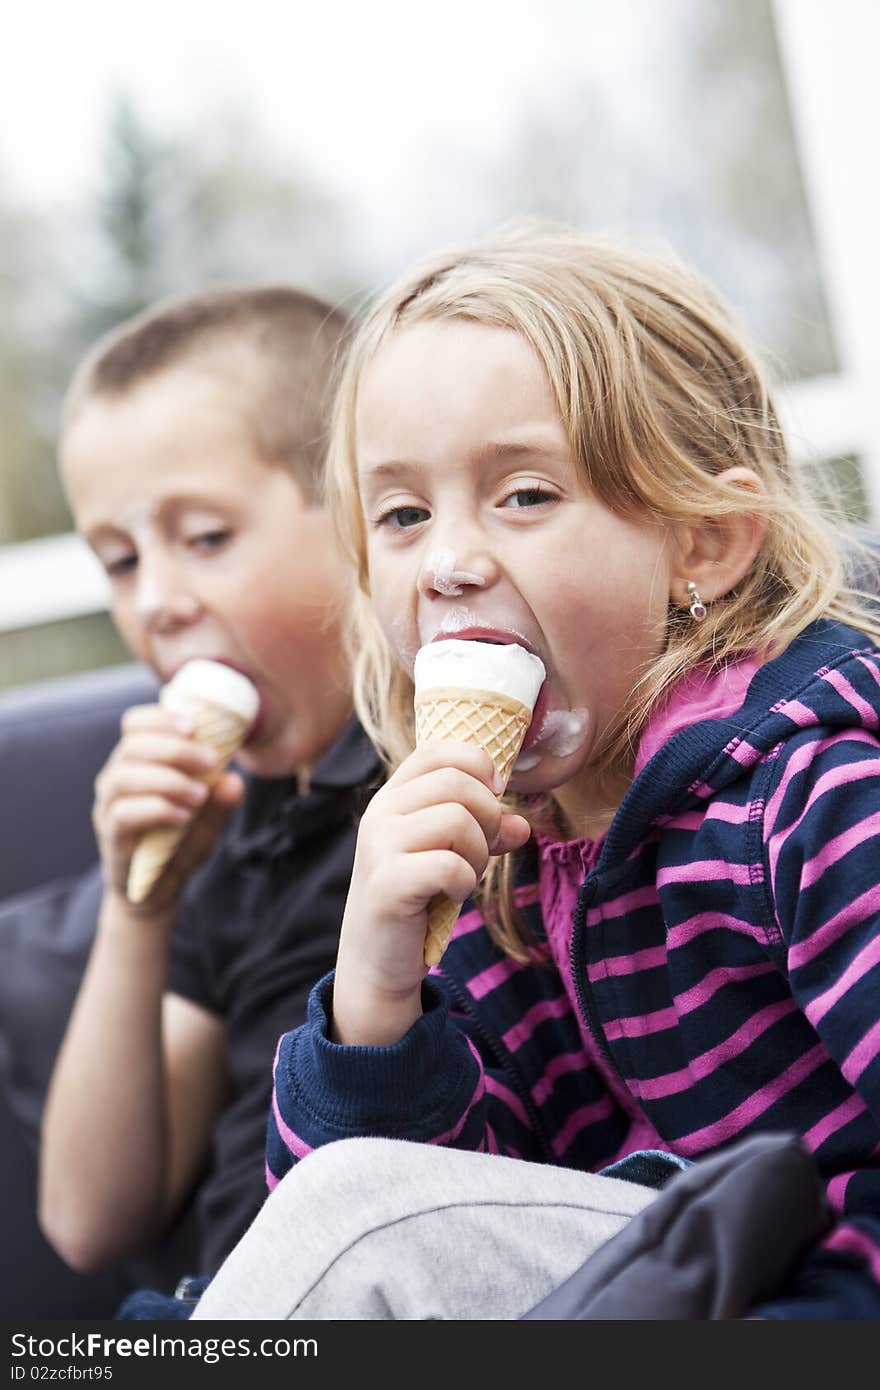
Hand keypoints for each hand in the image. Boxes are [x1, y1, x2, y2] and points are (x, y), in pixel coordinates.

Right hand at [92, 702, 244, 917]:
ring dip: (167, 780)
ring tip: (199, 794)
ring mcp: (109, 807)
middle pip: (132, 746)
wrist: (158, 890)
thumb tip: (235, 781)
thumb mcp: (210, 821)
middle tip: (211, 761)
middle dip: (175, 749)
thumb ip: (221, 802)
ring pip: (124, 777)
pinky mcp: (111, 835)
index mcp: (137, 762)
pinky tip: (183, 816)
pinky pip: (123, 814)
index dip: (160, 718)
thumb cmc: (180, 844)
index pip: (134, 724)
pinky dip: (156, 809)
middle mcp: (117, 778)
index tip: (194, 726)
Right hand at [331, 740, 530, 1044]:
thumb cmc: (418, 897)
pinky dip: (465, 882)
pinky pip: (451, 865)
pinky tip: (454, 894)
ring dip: (478, 853)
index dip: (478, 765)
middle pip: (457, 784)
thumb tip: (521, 824)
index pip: (438, 751)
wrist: (377, 958)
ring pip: (457, 820)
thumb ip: (485, 830)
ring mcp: (379, 847)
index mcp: (392, 796)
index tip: (494, 795)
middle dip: (488, 816)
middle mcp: (380, 813)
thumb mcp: (452, 854)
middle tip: (484, 848)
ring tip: (464, 874)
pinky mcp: (388, 884)